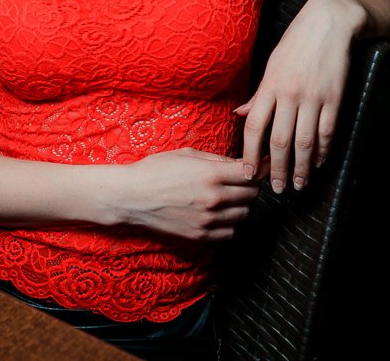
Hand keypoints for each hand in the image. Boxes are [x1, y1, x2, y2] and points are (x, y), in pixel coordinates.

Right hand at [113, 147, 258, 241]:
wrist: (131, 197)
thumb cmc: (155, 170)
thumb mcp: (186, 154)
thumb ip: (216, 159)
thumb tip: (239, 163)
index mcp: (211, 174)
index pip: (251, 173)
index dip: (257, 169)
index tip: (258, 168)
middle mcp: (213, 198)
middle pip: (251, 195)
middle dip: (247, 186)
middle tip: (237, 182)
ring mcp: (208, 220)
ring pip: (243, 214)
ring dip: (238, 206)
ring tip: (224, 199)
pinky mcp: (200, 236)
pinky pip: (229, 232)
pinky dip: (228, 224)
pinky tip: (216, 215)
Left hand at [237, 0, 364, 192]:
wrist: (329, 22)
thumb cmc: (296, 43)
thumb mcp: (271, 65)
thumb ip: (259, 95)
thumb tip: (240, 116)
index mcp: (269, 86)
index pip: (254, 127)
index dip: (249, 153)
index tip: (247, 172)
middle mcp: (289, 94)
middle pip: (278, 140)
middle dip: (274, 168)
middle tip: (274, 188)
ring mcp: (313, 97)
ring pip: (304, 141)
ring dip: (300, 167)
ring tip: (297, 184)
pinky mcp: (335, 98)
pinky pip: (327, 131)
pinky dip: (323, 151)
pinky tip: (318, 163)